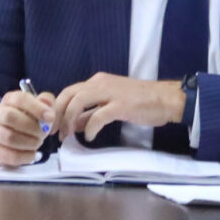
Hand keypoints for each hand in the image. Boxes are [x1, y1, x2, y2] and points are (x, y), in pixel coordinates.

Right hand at [0, 91, 54, 167]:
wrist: (13, 134)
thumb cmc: (28, 118)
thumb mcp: (40, 106)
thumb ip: (47, 102)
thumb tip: (48, 108)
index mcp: (10, 100)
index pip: (20, 99)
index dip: (36, 108)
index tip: (50, 117)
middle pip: (9, 117)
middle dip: (32, 127)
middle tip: (43, 133)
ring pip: (9, 137)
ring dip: (29, 142)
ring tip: (37, 143)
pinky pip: (9, 155)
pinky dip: (25, 156)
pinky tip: (32, 154)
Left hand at [52, 73, 185, 144]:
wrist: (165, 99)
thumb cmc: (140, 102)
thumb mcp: (111, 105)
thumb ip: (91, 114)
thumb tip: (74, 126)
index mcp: (97, 81)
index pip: (68, 92)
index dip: (57, 109)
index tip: (53, 126)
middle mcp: (100, 83)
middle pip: (68, 95)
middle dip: (58, 115)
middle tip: (56, 133)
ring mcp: (110, 93)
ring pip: (78, 102)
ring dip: (69, 120)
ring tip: (69, 136)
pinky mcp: (121, 105)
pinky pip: (98, 116)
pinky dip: (90, 128)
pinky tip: (90, 137)